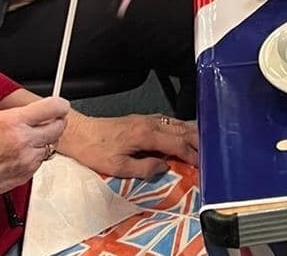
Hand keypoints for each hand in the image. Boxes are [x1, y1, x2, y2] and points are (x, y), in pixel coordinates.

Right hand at [0, 97, 70, 215]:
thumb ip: (18, 113)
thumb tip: (38, 109)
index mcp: (12, 122)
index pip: (54, 107)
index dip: (59, 105)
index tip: (59, 105)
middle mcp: (23, 141)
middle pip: (59, 126)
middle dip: (56, 122)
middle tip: (46, 121)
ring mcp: (26, 160)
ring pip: (52, 144)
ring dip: (44, 140)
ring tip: (26, 140)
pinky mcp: (27, 174)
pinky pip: (41, 159)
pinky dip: (35, 154)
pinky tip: (19, 154)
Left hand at [58, 112, 198, 179]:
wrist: (79, 133)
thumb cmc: (95, 150)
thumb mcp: (119, 166)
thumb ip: (145, 167)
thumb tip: (163, 166)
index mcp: (146, 135)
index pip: (177, 144)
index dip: (191, 154)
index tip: (201, 163)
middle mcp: (149, 123)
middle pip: (180, 130)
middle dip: (196, 141)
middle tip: (207, 152)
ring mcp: (145, 119)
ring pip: (175, 124)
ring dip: (189, 133)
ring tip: (200, 143)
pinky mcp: (140, 119)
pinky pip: (166, 122)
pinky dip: (178, 128)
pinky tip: (179, 133)